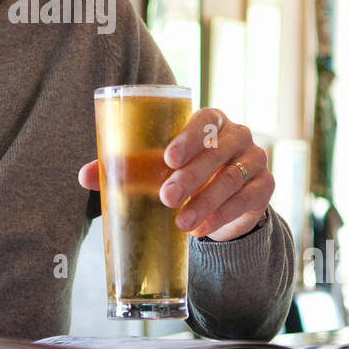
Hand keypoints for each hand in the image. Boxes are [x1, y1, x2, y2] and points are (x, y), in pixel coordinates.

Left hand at [78, 107, 273, 241]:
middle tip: (166, 198)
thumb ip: (125, 168)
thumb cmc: (183, 170)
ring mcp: (255, 160)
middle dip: (192, 177)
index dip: (188, 138)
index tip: (168, 158)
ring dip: (206, 203)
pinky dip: (224, 216)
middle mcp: (238, 135)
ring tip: (181, 223)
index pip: (204, 120)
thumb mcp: (157, 167)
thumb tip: (83, 175)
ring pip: (233, 180)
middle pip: (218, 153)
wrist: (225, 195)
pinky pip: (248, 200)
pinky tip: (204, 229)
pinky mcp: (265, 186)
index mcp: (212, 120)